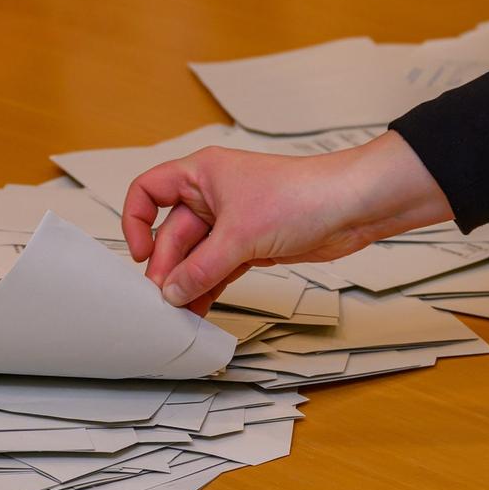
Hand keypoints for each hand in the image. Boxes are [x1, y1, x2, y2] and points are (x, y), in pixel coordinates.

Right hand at [122, 130, 452, 312]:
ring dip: (187, 284)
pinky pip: (218, 270)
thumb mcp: (240, 235)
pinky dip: (208, 289)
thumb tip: (172, 291)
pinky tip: (200, 311)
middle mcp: (212, 196)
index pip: (149, 190)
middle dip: (167, 268)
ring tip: (179, 314)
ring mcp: (232, 223)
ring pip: (196, 257)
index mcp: (201, 174)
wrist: (351, 207)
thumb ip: (201, 267)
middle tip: (163, 302)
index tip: (141, 253)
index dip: (137, 221)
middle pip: (172, 235)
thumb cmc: (302, 195)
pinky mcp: (250, 246)